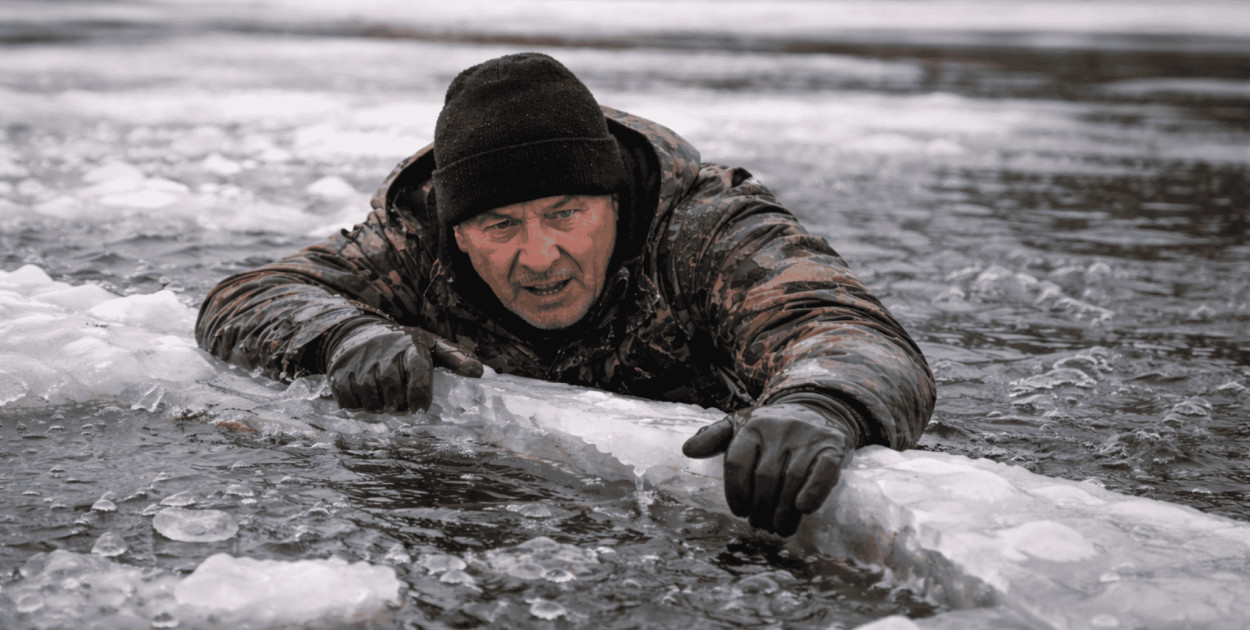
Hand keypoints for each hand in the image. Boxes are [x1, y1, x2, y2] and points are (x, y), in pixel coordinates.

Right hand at [324, 319, 482, 412]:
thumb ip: (453, 358)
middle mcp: (383, 353)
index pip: (417, 370)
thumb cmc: (400, 344)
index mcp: (410, 347)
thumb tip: (478, 372)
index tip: (420, 409)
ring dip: (379, 407)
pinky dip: (356, 406)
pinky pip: (348, 400)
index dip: (420, 393)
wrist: (357, 331)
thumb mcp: (428, 344)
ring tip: (385, 401)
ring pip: (370, 399)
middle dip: (399, 405)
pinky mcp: (338, 372)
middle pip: (392, 390)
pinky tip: (365, 398)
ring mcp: (359, 363)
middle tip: (401, 405)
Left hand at [682, 402, 856, 535]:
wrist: (818, 409)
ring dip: (783, 512)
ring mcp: (807, 437)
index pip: (736, 463)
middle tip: (761, 525)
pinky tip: (803, 509)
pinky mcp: (832, 446)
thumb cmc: (771, 427)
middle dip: (760, 508)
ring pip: (791, 480)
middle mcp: (778, 428)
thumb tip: (687, 450)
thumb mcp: (740, 425)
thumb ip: (713, 437)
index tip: (739, 513)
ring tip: (779, 528)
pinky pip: (822, 472)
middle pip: (764, 478)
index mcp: (752, 425)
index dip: (735, 493)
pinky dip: (813, 492)